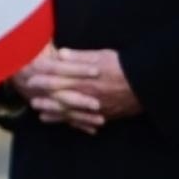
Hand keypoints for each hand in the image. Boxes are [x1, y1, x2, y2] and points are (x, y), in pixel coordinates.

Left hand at [22, 47, 141, 133]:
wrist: (148, 85)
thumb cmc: (123, 67)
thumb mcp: (101, 56)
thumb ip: (79, 57)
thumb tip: (60, 54)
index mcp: (83, 80)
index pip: (58, 81)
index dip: (43, 81)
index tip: (31, 81)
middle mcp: (87, 96)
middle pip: (61, 100)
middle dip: (46, 101)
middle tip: (32, 102)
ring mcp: (97, 108)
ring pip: (72, 114)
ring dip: (56, 115)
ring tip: (42, 116)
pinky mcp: (107, 115)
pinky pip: (88, 121)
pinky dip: (77, 123)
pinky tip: (70, 124)